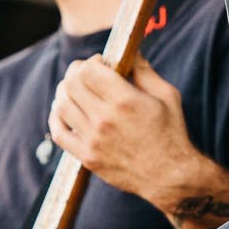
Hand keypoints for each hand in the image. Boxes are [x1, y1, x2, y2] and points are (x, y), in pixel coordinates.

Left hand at [47, 57, 199, 203]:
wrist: (170, 177)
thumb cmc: (171, 134)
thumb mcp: (166, 95)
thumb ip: (144, 71)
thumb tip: (129, 52)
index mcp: (124, 101)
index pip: (88, 70)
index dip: (91, 61)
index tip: (101, 63)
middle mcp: (104, 120)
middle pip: (71, 84)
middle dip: (76, 72)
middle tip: (86, 73)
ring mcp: (93, 141)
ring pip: (61, 105)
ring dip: (65, 91)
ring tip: (76, 89)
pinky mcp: (87, 157)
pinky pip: (59, 133)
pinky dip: (56, 116)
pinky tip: (64, 109)